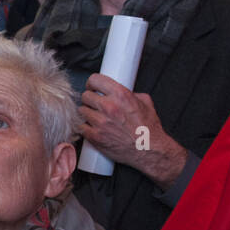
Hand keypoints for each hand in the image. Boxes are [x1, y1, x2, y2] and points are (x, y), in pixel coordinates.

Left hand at [78, 74, 185, 188]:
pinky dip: (85, 127)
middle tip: (95, 105)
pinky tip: (93, 128)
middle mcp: (109, 107)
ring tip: (96, 118)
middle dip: (90, 100)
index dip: (92, 84)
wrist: (149, 150)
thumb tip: (119, 91)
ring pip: (81, 111)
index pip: (95, 80)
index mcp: (121, 95)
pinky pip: (81, 126)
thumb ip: (130, 93)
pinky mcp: (95, 136)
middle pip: (85, 96)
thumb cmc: (148, 128)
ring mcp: (100, 122)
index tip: (93, 88)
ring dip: (87, 113)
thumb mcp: (145, 102)